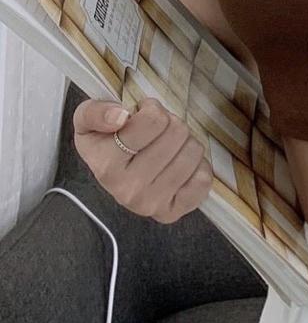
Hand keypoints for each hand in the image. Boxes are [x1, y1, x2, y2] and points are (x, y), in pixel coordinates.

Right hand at [73, 97, 212, 223]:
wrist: (113, 175)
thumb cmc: (106, 141)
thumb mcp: (88, 119)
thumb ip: (95, 112)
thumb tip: (120, 117)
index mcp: (107, 166)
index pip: (153, 120)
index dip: (152, 109)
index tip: (142, 115)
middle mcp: (128, 190)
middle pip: (177, 132)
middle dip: (171, 124)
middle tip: (157, 132)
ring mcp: (151, 205)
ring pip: (193, 151)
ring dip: (185, 142)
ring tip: (168, 147)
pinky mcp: (173, 212)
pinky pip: (204, 178)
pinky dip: (198, 165)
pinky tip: (179, 164)